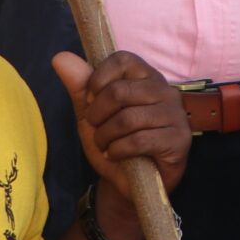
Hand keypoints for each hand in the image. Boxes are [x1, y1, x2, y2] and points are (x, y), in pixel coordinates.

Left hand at [54, 49, 189, 239]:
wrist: (127, 182)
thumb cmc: (113, 142)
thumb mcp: (91, 115)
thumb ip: (79, 86)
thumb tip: (60, 56)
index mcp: (146, 78)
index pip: (123, 60)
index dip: (98, 79)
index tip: (91, 99)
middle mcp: (166, 91)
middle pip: (119, 91)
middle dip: (97, 116)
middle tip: (97, 130)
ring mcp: (176, 115)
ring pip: (127, 118)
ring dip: (105, 138)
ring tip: (106, 146)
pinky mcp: (179, 139)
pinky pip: (139, 140)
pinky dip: (118, 151)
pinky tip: (117, 155)